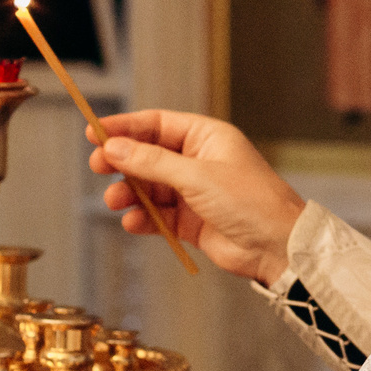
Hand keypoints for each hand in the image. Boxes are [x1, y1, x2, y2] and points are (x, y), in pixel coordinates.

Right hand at [88, 109, 306, 286]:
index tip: (95, 133)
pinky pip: (158, 216)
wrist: (276, 246)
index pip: (157, 124)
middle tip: (98, 166)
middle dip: (122, 161)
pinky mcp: (192, 221)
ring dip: (130, 193)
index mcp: (207, 138)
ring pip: (150, 188)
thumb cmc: (251, 201)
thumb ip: (153, 163)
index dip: (125, 127)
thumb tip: (116, 148)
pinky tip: (132, 221)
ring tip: (115, 200)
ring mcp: (195, 192)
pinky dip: (143, 218)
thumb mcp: (197, 176)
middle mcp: (199, 162)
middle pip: (149, 155)